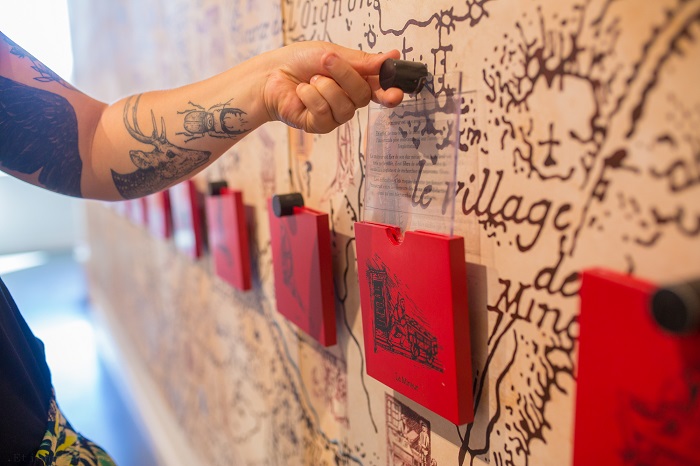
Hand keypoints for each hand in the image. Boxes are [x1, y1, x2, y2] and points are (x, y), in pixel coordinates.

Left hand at [260, 41, 403, 132]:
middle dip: (345, 75)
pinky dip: (311, 97)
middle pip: (362, 96)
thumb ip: (361, 61)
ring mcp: (335, 116)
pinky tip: (302, 91)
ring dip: (324, 86)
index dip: (390, 94)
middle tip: (326, 60)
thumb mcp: (332, 53)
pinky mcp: (319, 126)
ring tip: (310, 79)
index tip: (396, 94)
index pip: (381, 91)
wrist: (271, 73)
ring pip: (344, 107)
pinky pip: (324, 113)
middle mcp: (349, 100)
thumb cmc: (300, 61)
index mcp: (357, 81)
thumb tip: (391, 57)